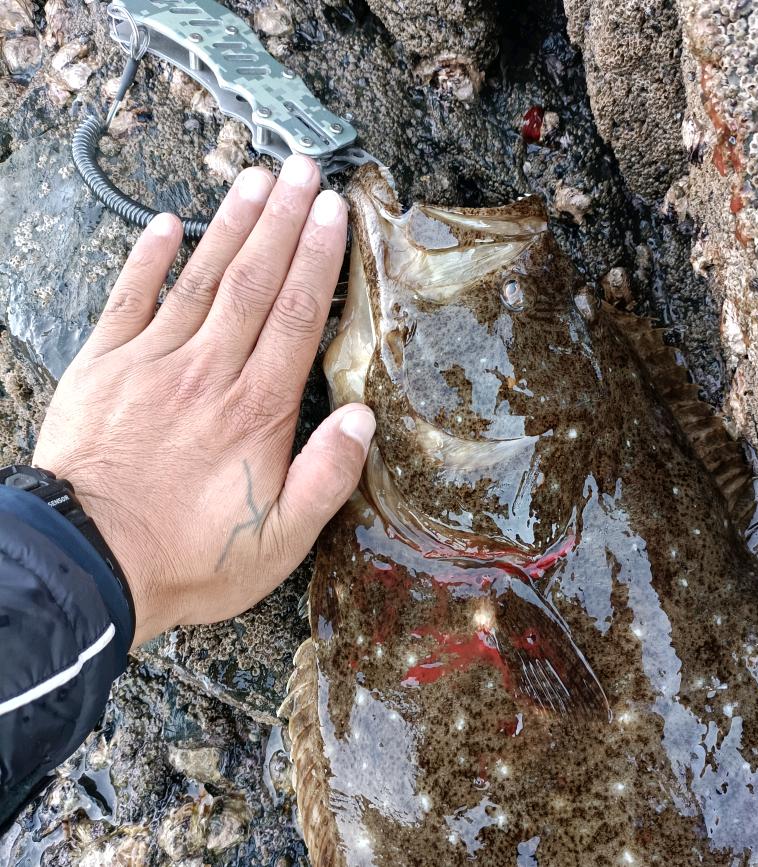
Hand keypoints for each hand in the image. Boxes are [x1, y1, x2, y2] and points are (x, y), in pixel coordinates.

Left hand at [33, 156, 374, 646]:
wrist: (87, 566)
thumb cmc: (191, 557)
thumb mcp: (279, 540)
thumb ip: (326, 478)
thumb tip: (363, 418)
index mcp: (254, 410)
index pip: (294, 315)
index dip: (316, 258)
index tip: (332, 212)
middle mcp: (207, 373)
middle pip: (252, 282)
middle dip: (282, 222)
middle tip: (302, 170)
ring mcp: (151, 364)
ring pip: (200, 280)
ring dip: (230, 225)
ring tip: (255, 178)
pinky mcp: (104, 368)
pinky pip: (128, 300)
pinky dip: (148, 259)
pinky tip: (168, 223)